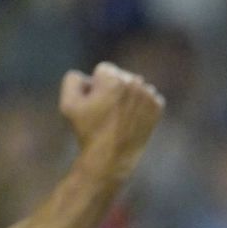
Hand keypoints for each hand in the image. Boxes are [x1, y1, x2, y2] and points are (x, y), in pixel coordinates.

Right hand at [60, 62, 165, 178]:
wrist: (111, 157)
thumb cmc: (87, 131)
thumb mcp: (68, 103)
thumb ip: (72, 79)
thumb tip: (88, 76)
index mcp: (112, 78)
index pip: (103, 70)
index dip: (95, 87)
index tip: (94, 103)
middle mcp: (134, 82)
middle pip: (120, 77)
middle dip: (112, 90)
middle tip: (105, 112)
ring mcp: (148, 94)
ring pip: (134, 87)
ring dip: (127, 97)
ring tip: (118, 118)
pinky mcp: (158, 106)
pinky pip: (146, 98)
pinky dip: (139, 106)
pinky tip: (130, 120)